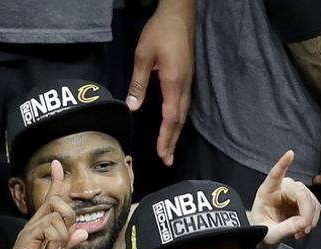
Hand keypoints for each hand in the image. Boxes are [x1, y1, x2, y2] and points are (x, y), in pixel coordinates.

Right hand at [0, 160, 87, 248]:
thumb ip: (71, 245)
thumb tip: (83, 231)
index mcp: (45, 228)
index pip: (52, 200)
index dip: (57, 183)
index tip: (58, 166)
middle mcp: (36, 225)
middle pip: (57, 203)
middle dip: (70, 216)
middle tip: (66, 240)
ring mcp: (30, 230)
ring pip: (56, 216)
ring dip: (64, 235)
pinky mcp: (28, 238)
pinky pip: (48, 227)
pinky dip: (57, 239)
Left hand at [126, 0, 194, 166]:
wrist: (179, 16)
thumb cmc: (160, 32)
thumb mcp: (143, 55)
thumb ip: (138, 82)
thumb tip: (133, 107)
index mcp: (174, 83)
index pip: (171, 117)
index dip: (166, 137)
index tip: (162, 153)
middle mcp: (184, 88)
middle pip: (179, 121)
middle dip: (173, 141)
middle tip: (168, 160)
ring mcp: (187, 84)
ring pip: (183, 115)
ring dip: (176, 133)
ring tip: (170, 148)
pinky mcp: (186, 79)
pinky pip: (183, 106)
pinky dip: (177, 120)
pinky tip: (174, 125)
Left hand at [251, 150, 320, 248]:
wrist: (265, 236)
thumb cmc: (261, 232)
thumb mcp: (269, 234)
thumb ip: (284, 229)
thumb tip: (302, 223)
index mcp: (267, 192)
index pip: (275, 175)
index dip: (283, 164)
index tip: (290, 153)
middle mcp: (282, 188)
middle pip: (300, 192)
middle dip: (307, 212)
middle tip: (304, 230)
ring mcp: (293, 194)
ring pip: (311, 199)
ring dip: (311, 217)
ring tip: (302, 233)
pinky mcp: (303, 202)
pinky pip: (315, 207)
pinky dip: (313, 219)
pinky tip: (305, 229)